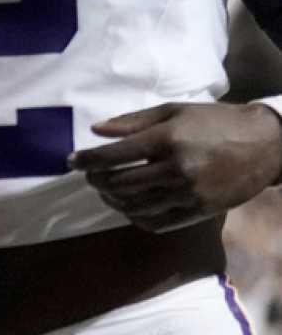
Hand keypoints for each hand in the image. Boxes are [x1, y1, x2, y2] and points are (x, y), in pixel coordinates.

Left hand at [69, 102, 281, 232]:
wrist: (265, 145)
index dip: (86, 160)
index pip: (113, 156)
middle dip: (96, 181)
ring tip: (105, 191)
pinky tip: (129, 207)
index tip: (71, 161)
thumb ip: (132, 121)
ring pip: (136, 206)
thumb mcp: (173, 111)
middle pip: (120, 183)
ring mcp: (189, 193)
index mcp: (167, 140)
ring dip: (113, 201)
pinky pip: (158, 223)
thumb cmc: (215, 121)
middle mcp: (176, 169)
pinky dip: (136, 217)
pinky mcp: (200, 211)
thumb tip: (96, 131)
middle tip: (88, 175)